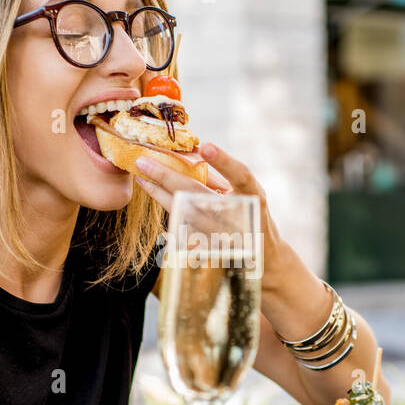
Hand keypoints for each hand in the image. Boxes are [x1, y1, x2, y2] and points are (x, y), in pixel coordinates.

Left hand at [134, 141, 288, 294]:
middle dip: (167, 175)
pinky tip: (151, 190)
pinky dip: (166, 204)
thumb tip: (189, 152)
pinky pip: (182, 222)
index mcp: (254, 197)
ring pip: (184, 210)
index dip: (224, 161)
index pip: (241, 175)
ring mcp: (222, 235)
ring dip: (159, 192)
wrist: (263, 258)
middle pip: (199, 193)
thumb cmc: (251, 214)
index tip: (206, 146)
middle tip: (143, 160)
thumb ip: (223, 178)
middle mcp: (239, 216)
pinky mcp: (208, 246)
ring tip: (141, 175)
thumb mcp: (246, 194)